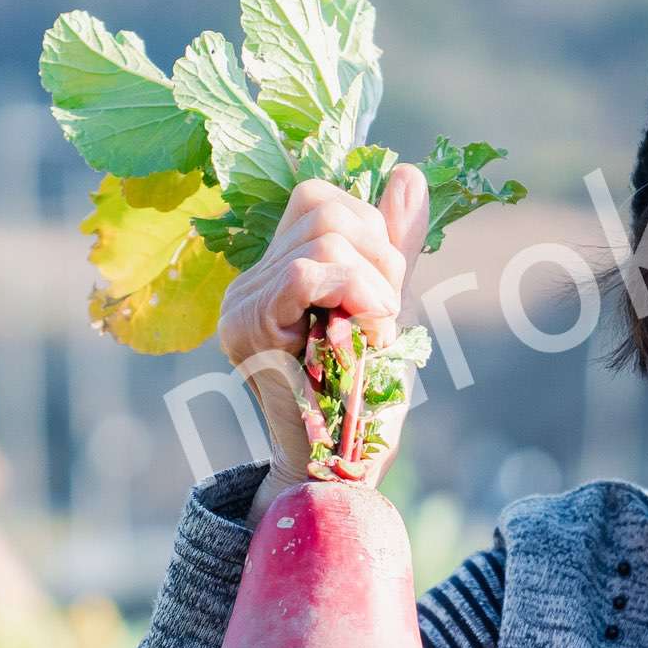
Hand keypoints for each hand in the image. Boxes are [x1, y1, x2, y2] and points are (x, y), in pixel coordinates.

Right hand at [215, 163, 427, 482]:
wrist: (337, 475)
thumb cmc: (360, 403)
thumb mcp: (384, 308)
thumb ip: (394, 245)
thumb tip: (407, 172)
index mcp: (273, 272)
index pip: (319, 199)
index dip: (371, 230)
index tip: (382, 294)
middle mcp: (246, 284)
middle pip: (322, 205)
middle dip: (379, 253)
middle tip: (381, 316)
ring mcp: (240, 304)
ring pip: (325, 233)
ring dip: (374, 280)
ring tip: (371, 331)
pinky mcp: (247, 328)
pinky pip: (310, 270)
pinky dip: (356, 290)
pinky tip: (367, 327)